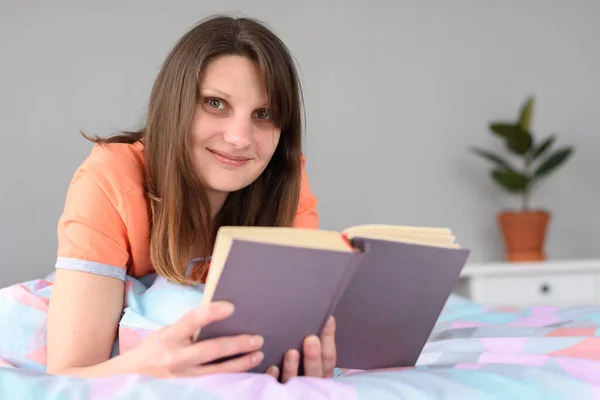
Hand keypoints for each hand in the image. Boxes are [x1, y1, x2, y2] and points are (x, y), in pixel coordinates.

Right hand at [124, 301, 264, 377]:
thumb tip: (220, 313)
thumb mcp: (167, 332)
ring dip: (241, 363)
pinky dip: (231, 376)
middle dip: (237, 345)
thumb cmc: (155, 348)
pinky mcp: (189, 389)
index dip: (211, 313)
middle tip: (257, 339)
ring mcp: (183, 377)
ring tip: (258, 354)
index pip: (191, 321)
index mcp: (169, 337)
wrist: (133, 376)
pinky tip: (245, 369)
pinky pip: (215, 382)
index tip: (231, 307)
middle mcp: (176, 358)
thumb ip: (189, 326)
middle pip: (211, 350)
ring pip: (217, 371)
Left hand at [266, 316, 335, 382]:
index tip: (328, 319)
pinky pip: (276, 387)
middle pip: (315, 371)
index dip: (329, 338)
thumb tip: (317, 315)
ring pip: (296, 380)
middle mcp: (310, 382)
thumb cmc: (299, 363)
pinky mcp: (279, 392)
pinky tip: (272, 368)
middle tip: (311, 339)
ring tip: (291, 352)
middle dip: (313, 356)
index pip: (328, 357)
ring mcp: (295, 389)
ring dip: (293, 366)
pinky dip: (274, 378)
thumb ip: (313, 341)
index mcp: (321, 371)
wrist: (287, 388)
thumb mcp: (310, 355)